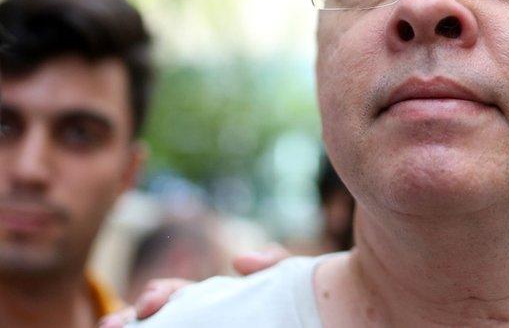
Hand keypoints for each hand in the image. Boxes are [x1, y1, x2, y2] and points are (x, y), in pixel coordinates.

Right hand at [97, 245, 290, 326]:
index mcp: (212, 296)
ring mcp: (202, 322)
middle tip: (116, 325)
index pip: (174, 293)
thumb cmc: (301, 298)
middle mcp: (198, 314)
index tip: (148, 306)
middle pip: (155, 312)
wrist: (317, 318)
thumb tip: (238, 262)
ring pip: (158, 327)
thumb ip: (270, 263)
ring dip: (130, 326)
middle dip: (131, 316)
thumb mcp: (288, 276)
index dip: (158, 295)